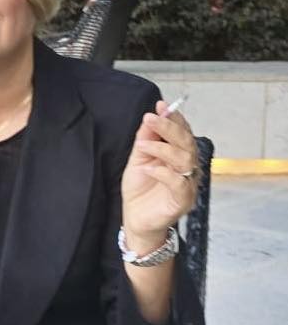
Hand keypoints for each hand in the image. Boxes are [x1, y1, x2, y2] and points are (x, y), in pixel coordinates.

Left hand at [121, 99, 198, 249]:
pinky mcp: (183, 200)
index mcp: (178, 155)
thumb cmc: (140, 190)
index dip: (174, 118)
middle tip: (151, 119)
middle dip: (169, 127)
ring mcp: (188, 183)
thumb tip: (150, 117)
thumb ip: (145, 140)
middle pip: (186, 142)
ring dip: (162, 149)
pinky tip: (148, 169)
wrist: (136, 219)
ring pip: (185, 159)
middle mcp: (187, 167)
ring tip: (142, 146)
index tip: (160, 106)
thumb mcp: (138, 160)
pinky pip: (179, 183)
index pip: (182, 132)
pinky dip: (163, 173)